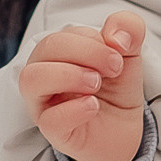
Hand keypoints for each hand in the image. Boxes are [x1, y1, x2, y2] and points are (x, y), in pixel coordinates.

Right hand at [18, 13, 147, 160]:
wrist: (122, 130)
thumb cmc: (115, 88)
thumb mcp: (129, 54)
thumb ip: (129, 29)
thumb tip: (117, 35)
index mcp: (58, 51)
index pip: (65, 34)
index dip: (96, 41)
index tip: (121, 55)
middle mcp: (44, 74)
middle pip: (46, 47)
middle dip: (86, 52)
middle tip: (114, 68)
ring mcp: (44, 103)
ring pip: (31, 79)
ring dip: (68, 75)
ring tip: (96, 84)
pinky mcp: (53, 131)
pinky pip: (49, 120)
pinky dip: (74, 110)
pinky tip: (94, 106)